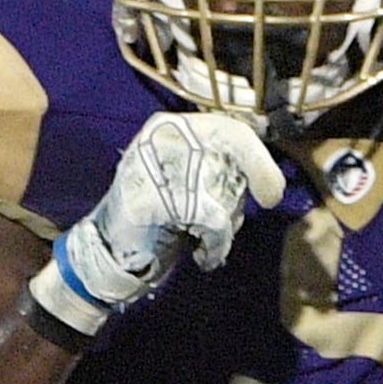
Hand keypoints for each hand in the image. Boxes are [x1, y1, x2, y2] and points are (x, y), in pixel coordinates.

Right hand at [26, 111, 285, 349]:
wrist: (111, 250)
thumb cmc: (159, 217)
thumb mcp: (189, 179)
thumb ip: (219, 166)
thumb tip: (269, 175)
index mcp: (171, 127)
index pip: (230, 129)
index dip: (260, 159)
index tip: (271, 193)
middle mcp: (161, 137)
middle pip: (232, 154)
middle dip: (246, 191)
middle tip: (241, 218)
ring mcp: (153, 165)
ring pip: (223, 191)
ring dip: (227, 224)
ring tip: (207, 239)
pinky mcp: (153, 199)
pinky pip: (211, 219)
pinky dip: (215, 244)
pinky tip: (203, 256)